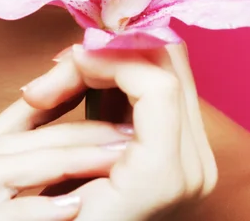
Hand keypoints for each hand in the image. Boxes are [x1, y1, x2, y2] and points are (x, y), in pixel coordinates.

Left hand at [0, 43, 216, 220]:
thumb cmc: (63, 204)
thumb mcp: (91, 135)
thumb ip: (103, 98)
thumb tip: (89, 45)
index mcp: (184, 150)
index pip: (168, 66)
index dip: (120, 47)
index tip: (71, 57)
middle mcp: (197, 158)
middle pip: (166, 60)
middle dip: (107, 50)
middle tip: (55, 66)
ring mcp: (189, 167)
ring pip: (159, 65)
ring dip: (99, 59)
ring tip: (52, 79)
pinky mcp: (165, 172)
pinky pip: (153, 87)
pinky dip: (111, 67)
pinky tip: (73, 69)